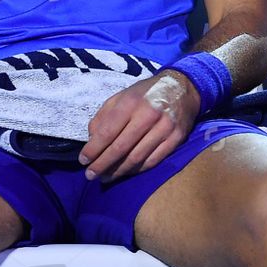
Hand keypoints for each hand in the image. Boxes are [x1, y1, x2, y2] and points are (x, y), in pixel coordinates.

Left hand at [79, 71, 200, 181]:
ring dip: (118, 171)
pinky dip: (137, 170)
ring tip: (106, 177)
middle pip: (121, 148)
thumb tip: (92, 139)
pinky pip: (153, 160)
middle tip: (91, 175)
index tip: (83, 160)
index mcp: (131, 102)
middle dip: (103, 164)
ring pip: (137, 158)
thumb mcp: (122, 96)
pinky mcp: (176, 139)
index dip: (93, 149)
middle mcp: (148, 115)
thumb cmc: (146, 93)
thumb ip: (104, 115)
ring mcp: (164, 128)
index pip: (108, 131)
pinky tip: (126, 172)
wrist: (182, 88)